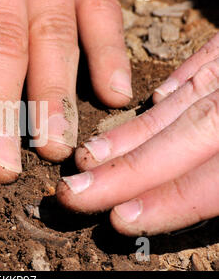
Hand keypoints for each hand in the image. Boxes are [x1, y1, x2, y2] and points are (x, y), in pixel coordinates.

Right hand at [57, 33, 218, 235]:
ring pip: (180, 104)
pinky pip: (207, 62)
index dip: (169, 199)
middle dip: (125, 169)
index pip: (215, 178)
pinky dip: (179, 81)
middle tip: (74, 192)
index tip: (120, 217)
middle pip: (184, 137)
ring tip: (88, 157)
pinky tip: (155, 98)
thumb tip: (200, 194)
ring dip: (131, 134)